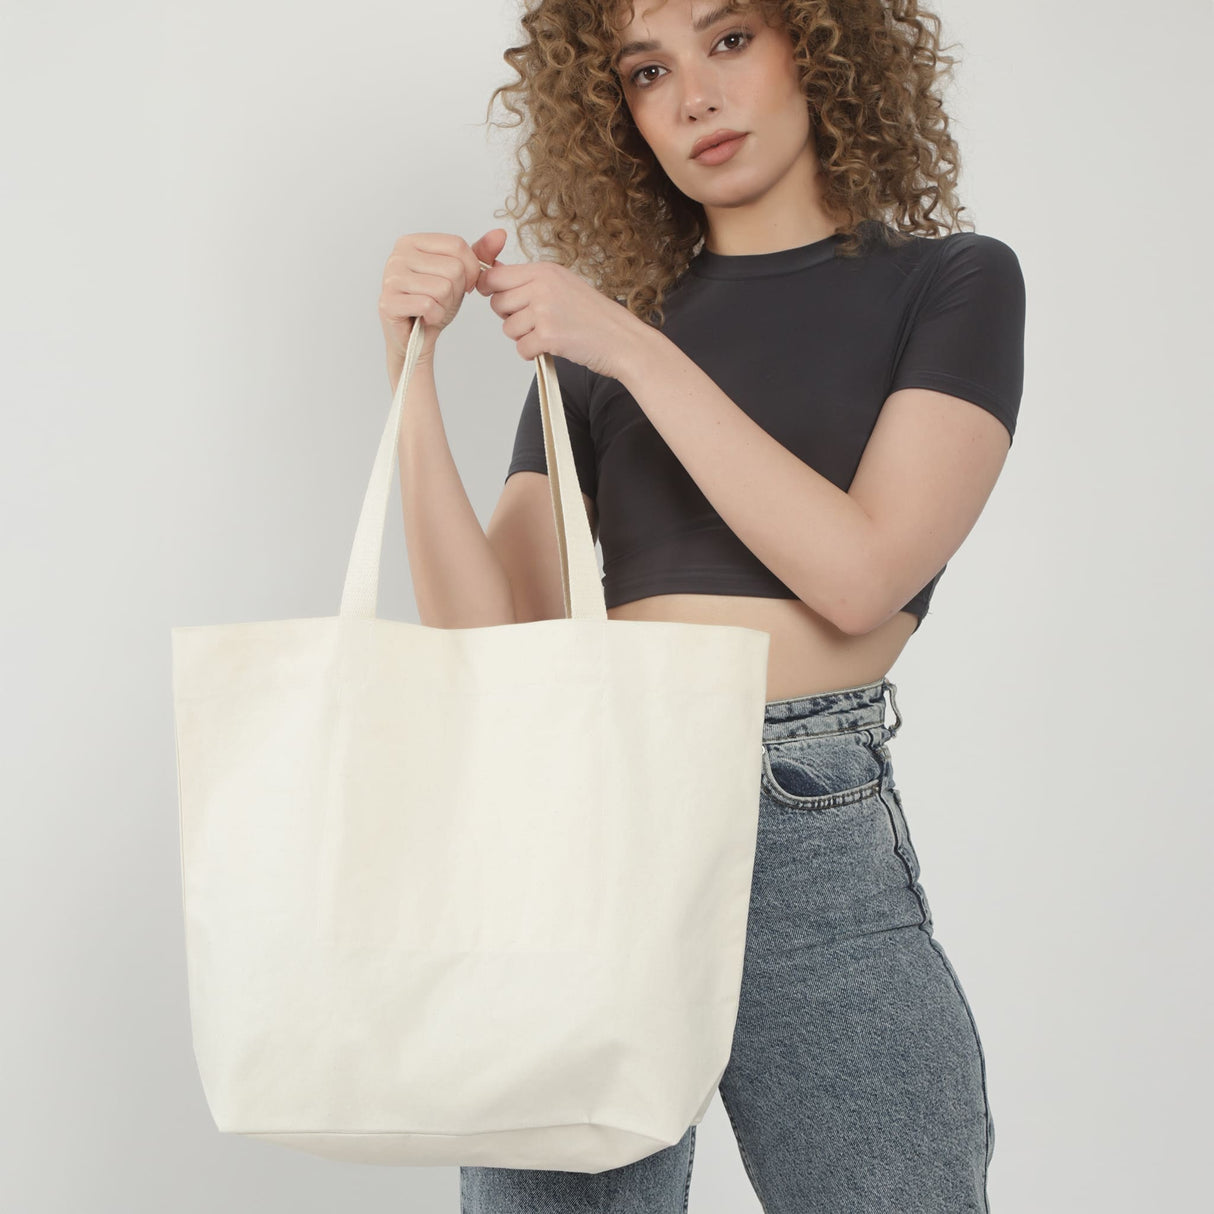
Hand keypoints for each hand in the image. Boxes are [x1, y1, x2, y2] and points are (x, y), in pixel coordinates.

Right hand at [378, 228, 507, 362]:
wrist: (415, 337)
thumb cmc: (434, 303)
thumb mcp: (461, 276)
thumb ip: (480, 254)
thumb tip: (501, 233)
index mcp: (413, 241)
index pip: (457, 245)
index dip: (471, 269)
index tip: (464, 284)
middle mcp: (398, 255)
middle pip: (453, 268)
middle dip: (456, 291)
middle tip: (441, 299)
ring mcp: (391, 278)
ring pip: (443, 288)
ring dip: (445, 305)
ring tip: (432, 308)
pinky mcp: (389, 302)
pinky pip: (429, 306)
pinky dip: (435, 317)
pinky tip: (425, 318)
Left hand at [475, 240, 645, 380]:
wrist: (622, 340)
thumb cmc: (596, 317)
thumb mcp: (563, 285)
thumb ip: (529, 282)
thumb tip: (491, 278)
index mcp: (545, 271)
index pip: (494, 276)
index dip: (491, 291)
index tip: (499, 299)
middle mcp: (542, 286)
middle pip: (497, 304)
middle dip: (510, 317)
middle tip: (536, 321)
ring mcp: (544, 311)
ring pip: (508, 328)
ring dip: (524, 337)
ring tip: (550, 333)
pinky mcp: (548, 336)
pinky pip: (520, 348)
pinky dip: (533, 353)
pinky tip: (552, 346)